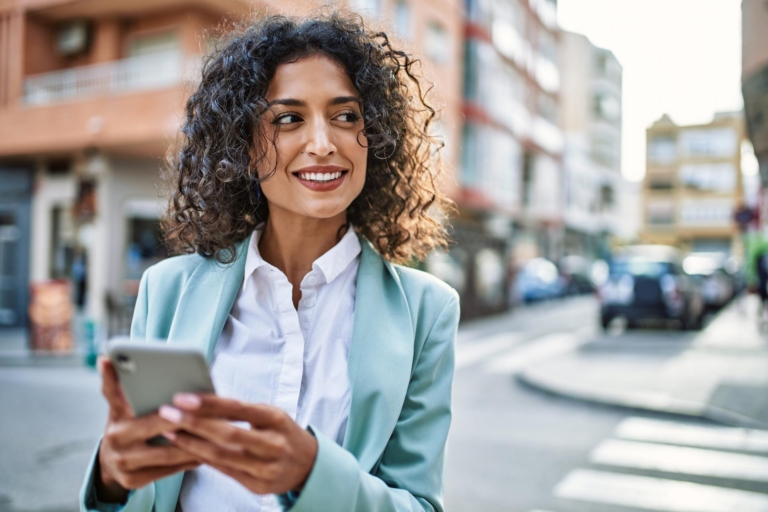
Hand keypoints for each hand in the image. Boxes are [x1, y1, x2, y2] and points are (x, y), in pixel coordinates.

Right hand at [95, 357, 201, 502]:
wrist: (111, 463)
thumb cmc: (127, 424)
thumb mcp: (122, 404)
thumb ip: (121, 385)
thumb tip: (106, 358)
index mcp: (115, 414)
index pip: (117, 393)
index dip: (122, 379)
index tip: (140, 370)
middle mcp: (116, 438)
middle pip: (158, 424)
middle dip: (186, 417)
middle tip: (213, 409)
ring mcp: (124, 462)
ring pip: (168, 451)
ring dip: (196, 442)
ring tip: (219, 432)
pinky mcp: (134, 481)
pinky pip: (170, 470)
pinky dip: (190, 460)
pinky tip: (208, 452)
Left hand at [158, 394, 317, 494]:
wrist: (308, 465)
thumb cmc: (281, 432)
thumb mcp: (270, 415)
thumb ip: (241, 411)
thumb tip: (202, 401)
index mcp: (276, 419)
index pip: (239, 409)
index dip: (209, 403)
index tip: (183, 398)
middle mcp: (273, 444)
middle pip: (227, 435)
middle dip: (193, 423)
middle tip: (167, 413)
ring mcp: (266, 468)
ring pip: (222, 456)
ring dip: (191, 444)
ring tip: (169, 432)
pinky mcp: (258, 486)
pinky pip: (224, 471)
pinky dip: (203, 459)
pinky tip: (186, 449)